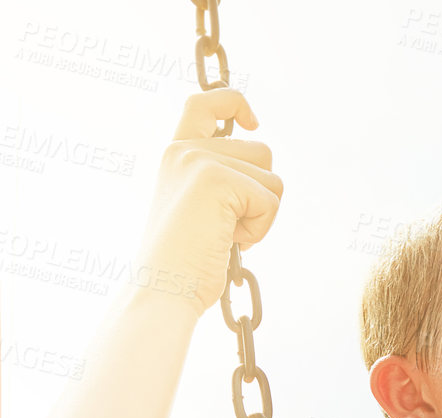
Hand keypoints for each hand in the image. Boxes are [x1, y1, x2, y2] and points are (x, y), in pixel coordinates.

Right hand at [135, 90, 282, 313]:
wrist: (165, 288)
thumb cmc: (188, 263)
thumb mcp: (203, 212)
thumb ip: (224, 185)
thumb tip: (268, 179)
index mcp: (177, 154)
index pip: (204, 103)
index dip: (235, 103)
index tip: (253, 123)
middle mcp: (185, 150)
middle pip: (263, 153)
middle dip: (261, 196)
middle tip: (228, 228)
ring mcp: (199, 161)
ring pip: (273, 179)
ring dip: (262, 216)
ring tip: (226, 235)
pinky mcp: (217, 179)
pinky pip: (271, 201)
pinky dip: (261, 229)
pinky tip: (230, 242)